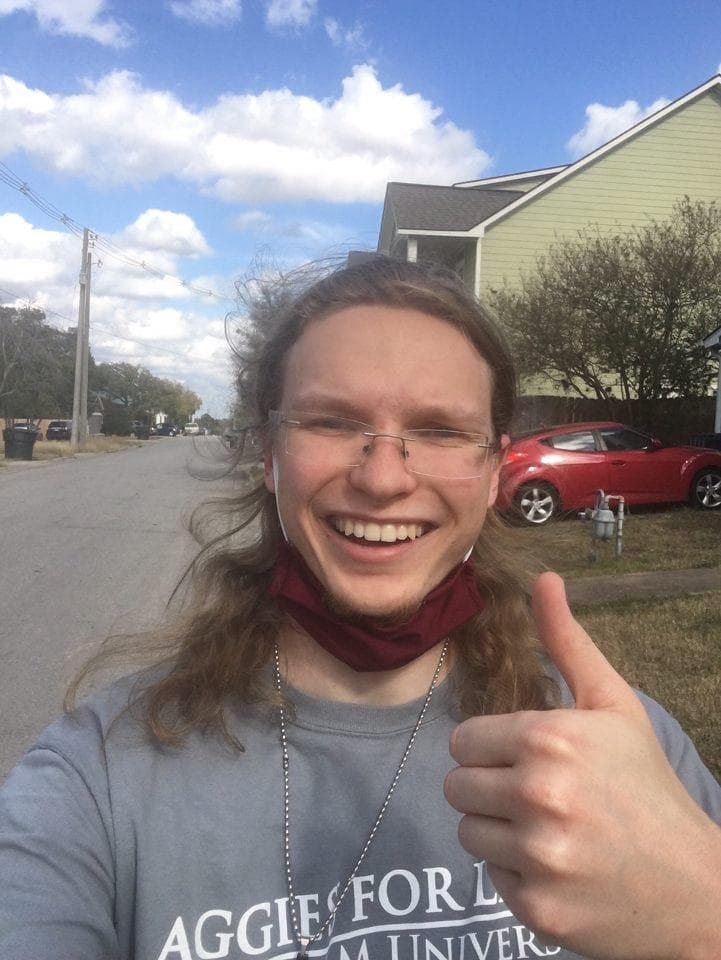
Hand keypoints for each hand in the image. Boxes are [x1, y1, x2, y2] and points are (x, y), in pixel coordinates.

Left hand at [444, 571, 720, 959]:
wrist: (696, 885)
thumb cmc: (646, 785)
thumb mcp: (614, 705)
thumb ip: (568, 643)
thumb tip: (544, 578)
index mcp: (550, 738)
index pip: (462, 740)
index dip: (492, 748)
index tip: (527, 759)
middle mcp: (539, 794)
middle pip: (457, 785)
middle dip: (489, 787)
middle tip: (538, 797)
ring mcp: (538, 855)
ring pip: (468, 830)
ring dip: (498, 830)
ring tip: (549, 830)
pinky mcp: (536, 908)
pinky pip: (490, 875)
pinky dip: (517, 873)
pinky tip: (559, 868)